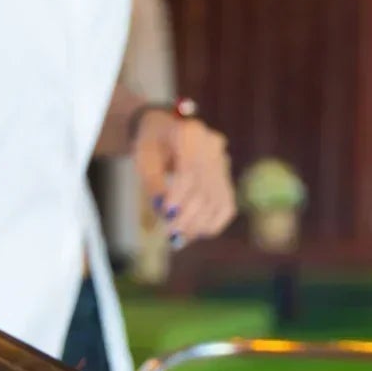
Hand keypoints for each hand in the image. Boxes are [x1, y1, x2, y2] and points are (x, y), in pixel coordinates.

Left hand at [134, 112, 234, 247]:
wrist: (166, 131)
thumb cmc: (152, 145)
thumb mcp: (145, 159)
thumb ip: (154, 183)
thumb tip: (165, 212)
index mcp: (191, 133)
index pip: (190, 170)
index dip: (179, 196)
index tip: (166, 215)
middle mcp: (213, 145)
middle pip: (206, 188)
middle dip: (189, 216)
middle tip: (171, 235)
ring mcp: (223, 162)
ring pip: (218, 199)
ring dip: (200, 224)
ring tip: (181, 238)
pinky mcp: (226, 177)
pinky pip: (226, 205)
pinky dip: (214, 223)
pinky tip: (197, 233)